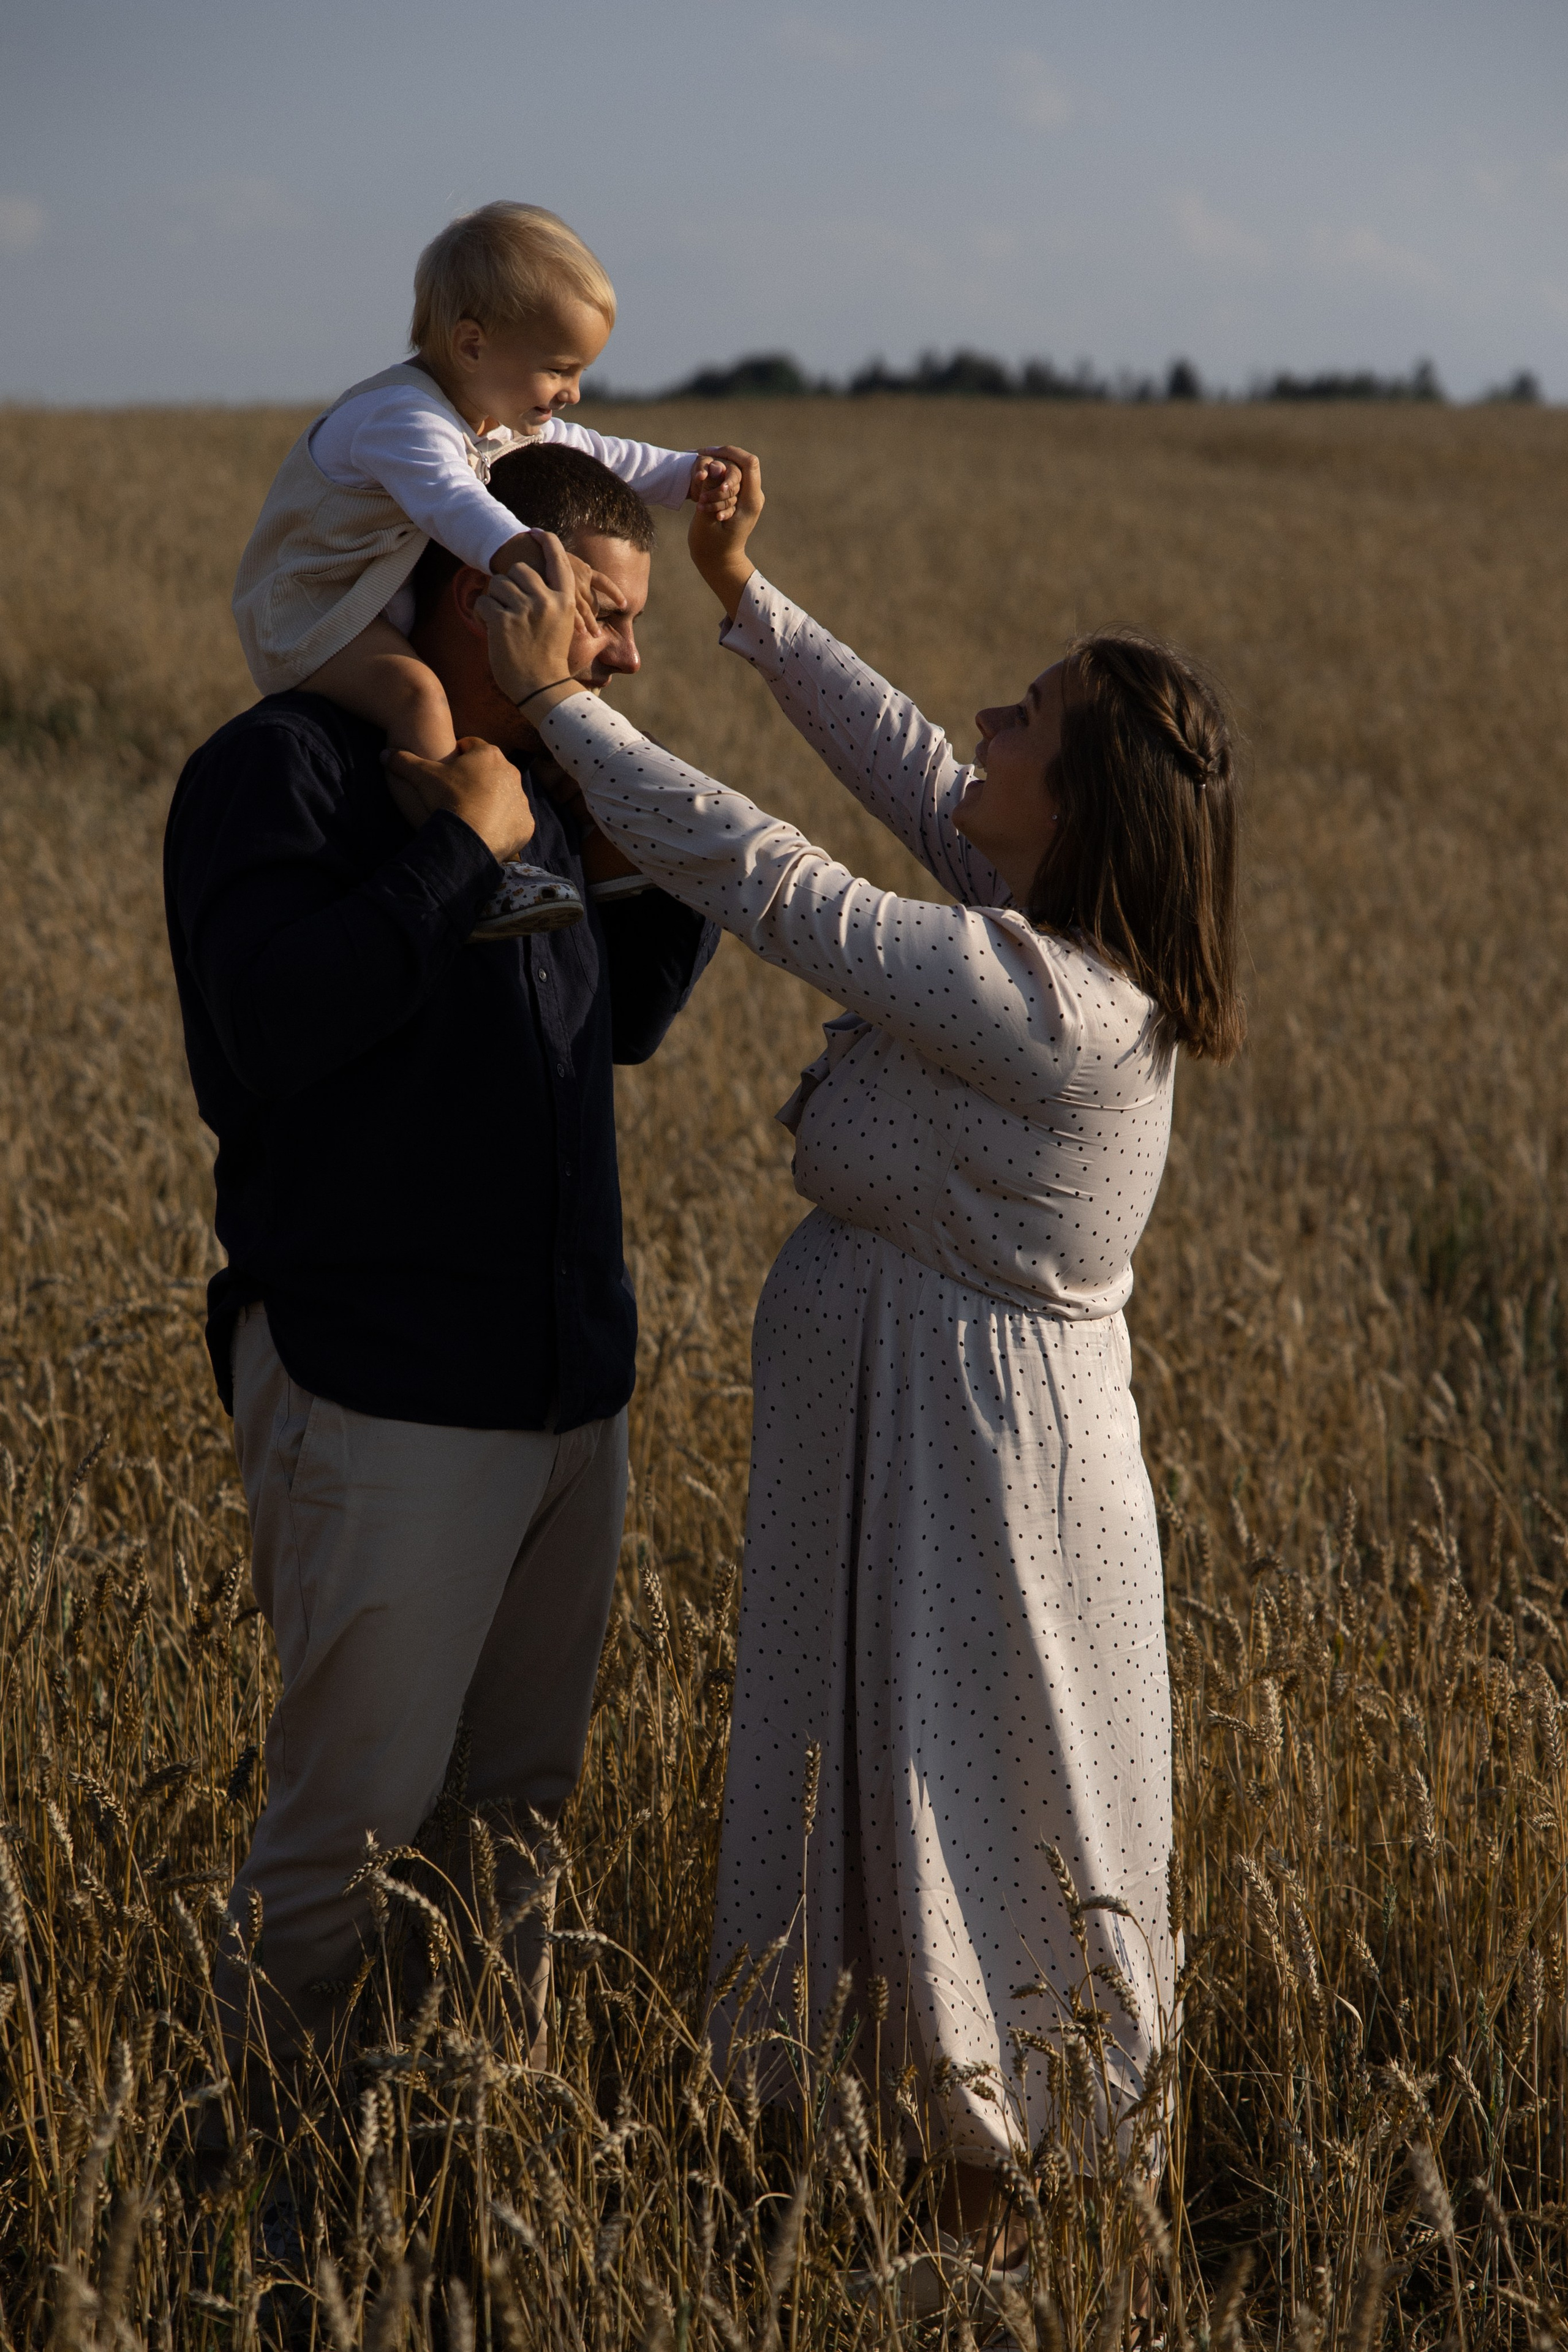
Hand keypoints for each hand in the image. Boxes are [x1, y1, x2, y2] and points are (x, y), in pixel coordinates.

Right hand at [383, 736, 535, 863]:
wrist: (468, 839)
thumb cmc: (448, 800)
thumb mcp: (421, 777)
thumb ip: (403, 761)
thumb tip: (383, 753)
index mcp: (489, 754)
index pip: (471, 746)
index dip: (457, 756)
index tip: (447, 769)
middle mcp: (511, 773)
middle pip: (490, 771)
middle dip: (476, 779)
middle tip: (457, 794)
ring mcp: (521, 799)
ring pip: (504, 795)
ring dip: (491, 801)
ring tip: (471, 814)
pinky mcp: (526, 823)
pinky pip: (513, 820)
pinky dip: (502, 824)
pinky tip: (485, 830)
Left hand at [474, 531, 592, 718]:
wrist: (542, 688)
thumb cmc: (549, 658)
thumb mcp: (560, 624)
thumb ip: (550, 600)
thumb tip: (531, 578)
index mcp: (565, 600)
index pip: (557, 559)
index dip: (546, 542)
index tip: (535, 532)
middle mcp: (547, 600)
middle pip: (519, 569)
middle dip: (509, 583)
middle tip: (508, 605)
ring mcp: (525, 610)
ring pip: (498, 584)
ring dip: (494, 599)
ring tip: (500, 620)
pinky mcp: (503, 621)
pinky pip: (483, 603)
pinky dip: (481, 615)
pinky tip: (489, 629)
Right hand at [687, 445, 762, 619]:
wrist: (719, 562)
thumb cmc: (711, 547)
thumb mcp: (707, 518)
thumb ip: (711, 491)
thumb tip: (714, 466)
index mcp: (751, 502)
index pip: (749, 463)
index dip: (729, 452)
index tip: (707, 453)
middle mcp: (754, 496)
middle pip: (742, 462)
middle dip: (720, 461)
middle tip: (698, 467)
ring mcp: (748, 496)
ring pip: (735, 469)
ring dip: (716, 472)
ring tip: (699, 488)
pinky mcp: (740, 498)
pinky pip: (730, 478)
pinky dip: (716, 478)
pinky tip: (701, 483)